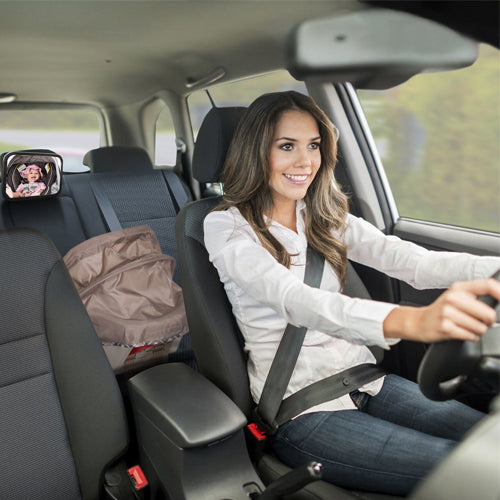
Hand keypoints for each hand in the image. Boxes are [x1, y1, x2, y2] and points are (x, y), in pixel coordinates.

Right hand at [384, 278, 499, 342]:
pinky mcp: (445, 327)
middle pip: (488, 312)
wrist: (420, 321)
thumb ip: (476, 295)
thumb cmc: (443, 310)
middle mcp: (453, 298)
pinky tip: (461, 332)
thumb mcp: (457, 296)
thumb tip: (499, 298)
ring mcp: (447, 312)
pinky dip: (470, 337)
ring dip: (478, 331)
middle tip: (481, 321)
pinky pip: (470, 335)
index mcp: (459, 287)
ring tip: (466, 326)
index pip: (488, 285)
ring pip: (480, 327)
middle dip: (489, 321)